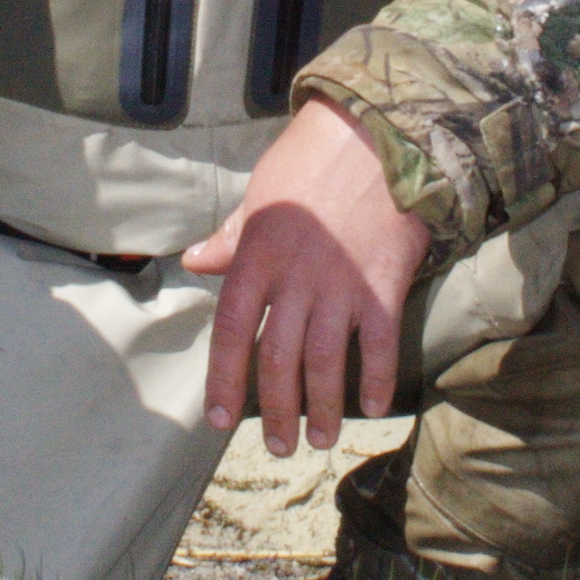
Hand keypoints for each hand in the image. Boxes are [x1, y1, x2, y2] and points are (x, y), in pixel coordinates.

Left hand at [182, 100, 430, 454]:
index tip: (219, 419)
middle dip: (277, 410)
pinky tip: (371, 406)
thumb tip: (194, 261)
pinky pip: (381, 344)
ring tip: (321, 440)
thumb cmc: (313, 160)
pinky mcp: (385, 284)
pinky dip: (376, 378)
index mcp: (257, 256)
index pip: (229, 330)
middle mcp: (295, 278)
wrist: (380, 134)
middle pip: (278, 359)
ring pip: (326, 362)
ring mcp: (341, 284)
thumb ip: (231, 238)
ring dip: (323, 408)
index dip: (224, 380)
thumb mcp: (260, 194)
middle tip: (279, 445)